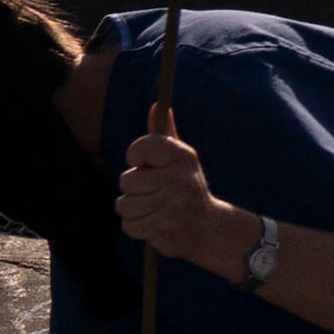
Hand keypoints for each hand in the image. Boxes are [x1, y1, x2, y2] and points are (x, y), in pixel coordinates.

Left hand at [116, 108, 256, 275]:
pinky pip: (129, 225)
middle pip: (126, 181)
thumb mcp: (179, 159)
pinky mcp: (165, 227)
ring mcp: (174, 203)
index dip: (135, 157)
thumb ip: (164, 134)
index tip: (144, 164)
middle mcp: (180, 177)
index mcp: (182, 156)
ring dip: (133, 210)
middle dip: (133, 190)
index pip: (140, 147)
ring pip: (124, 205)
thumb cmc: (186, 187)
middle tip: (153, 192)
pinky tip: (154, 225)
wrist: (209, 228)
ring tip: (153, 209)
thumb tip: (155, 105)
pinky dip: (137, 227)